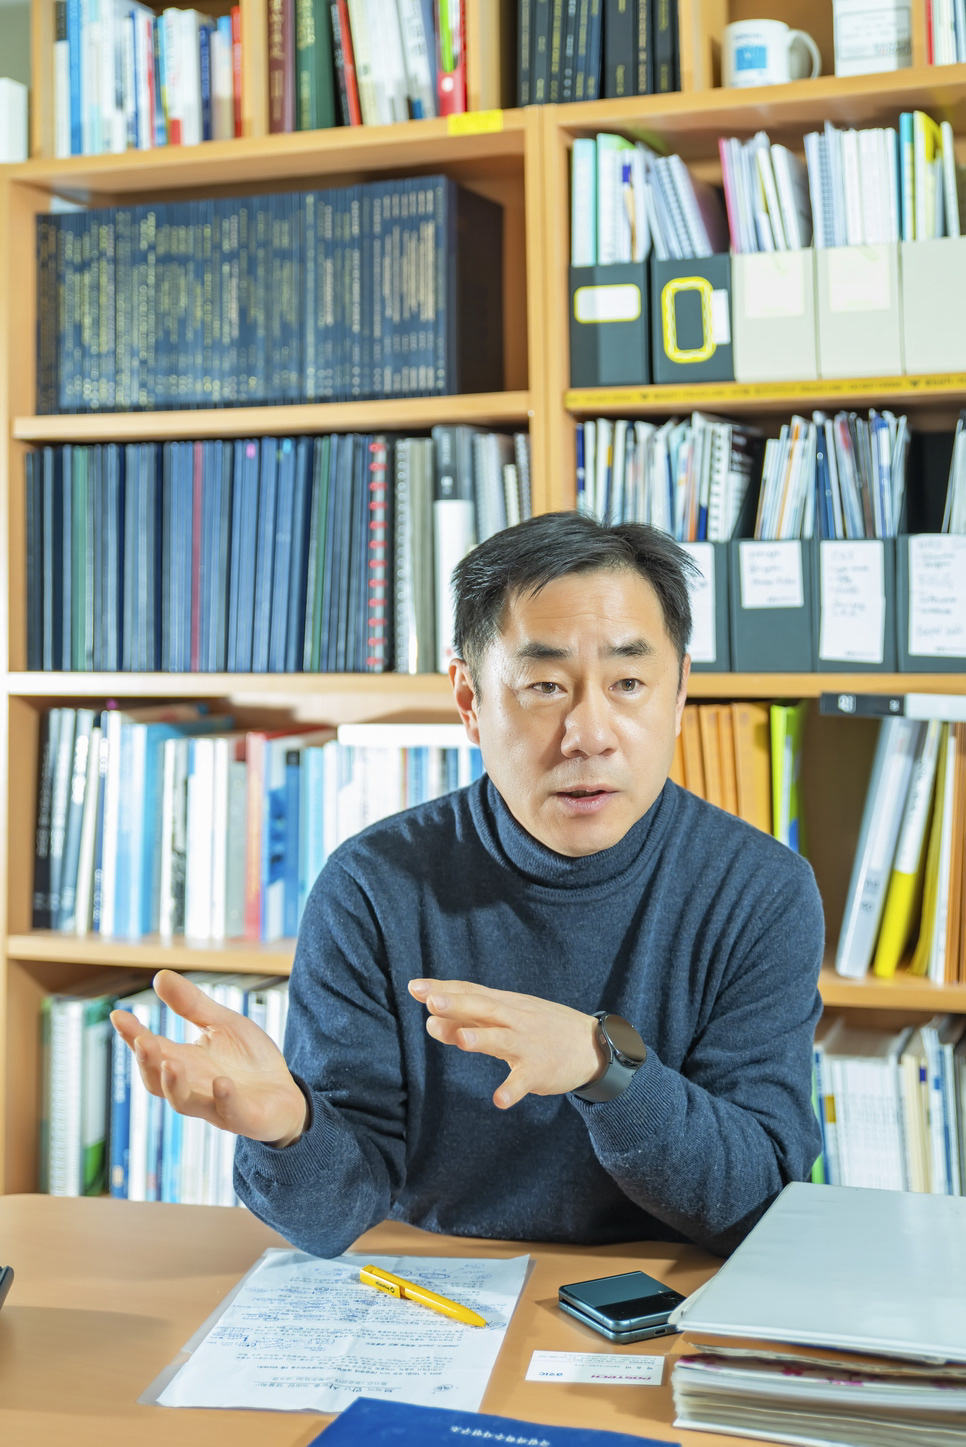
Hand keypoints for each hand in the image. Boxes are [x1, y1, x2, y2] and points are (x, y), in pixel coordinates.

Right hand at [110, 970, 307, 1146]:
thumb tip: (159, 975)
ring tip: (169, 1063)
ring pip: (184, 1102)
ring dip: (175, 1085)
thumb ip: (192, 1006)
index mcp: (185, 1063)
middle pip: (158, 1081)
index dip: (133, 1036)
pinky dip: (224, 1098)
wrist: (286, 1093)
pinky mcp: (243, 1117)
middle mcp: (193, 1087)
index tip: (118, 1016)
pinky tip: (222, 1082)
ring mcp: (215, 1105)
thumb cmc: (248, 1060)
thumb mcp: (222, 1024)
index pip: (153, 1050)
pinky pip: (230, 1112)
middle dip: (148, 1063)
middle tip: (142, 1041)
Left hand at [408, 978, 606, 1108]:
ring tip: (461, 1039)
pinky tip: (499, 1100)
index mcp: (505, 1005)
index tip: (414, 987)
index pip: (471, 992)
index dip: (444, 989)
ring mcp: (527, 1045)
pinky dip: (512, 1090)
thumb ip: (468, 1021)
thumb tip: (430, 1022)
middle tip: (431, 1001)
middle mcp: (514, 1020)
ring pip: (502, 1040)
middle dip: (458, 1004)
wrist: (592, 1045)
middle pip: (484, 1008)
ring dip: (482, 1039)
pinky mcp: (539, 1070)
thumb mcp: (507, 1018)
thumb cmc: (540, 1028)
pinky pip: (523, 1081)